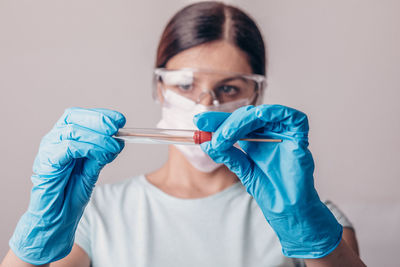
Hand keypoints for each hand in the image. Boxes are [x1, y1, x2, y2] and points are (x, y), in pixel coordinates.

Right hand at [9, 107, 124, 263]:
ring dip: (98, 138)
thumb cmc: (72, 192)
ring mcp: (47, 150)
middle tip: (117, 129)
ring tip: (114, 148)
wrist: (57, 217)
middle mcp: (53, 140)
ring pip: (72, 131)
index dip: (100, 115)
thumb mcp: (92, 168)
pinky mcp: (46, 163)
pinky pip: (67, 148)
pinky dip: (88, 148)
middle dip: (99, 121)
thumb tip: (118, 140)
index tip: (120, 119)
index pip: (79, 116)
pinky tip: (101, 155)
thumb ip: (101, 153)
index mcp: (63, 138)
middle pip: (74, 118)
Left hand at [194, 105, 341, 257]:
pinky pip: (290, 115)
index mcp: (255, 139)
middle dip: (226, 122)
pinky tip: (255, 119)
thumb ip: (227, 153)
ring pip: (263, 113)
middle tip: (213, 135)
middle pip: (247, 115)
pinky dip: (270, 113)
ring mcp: (284, 133)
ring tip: (226, 135)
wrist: (287, 208)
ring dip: (242, 120)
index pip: (235, 123)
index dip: (218, 120)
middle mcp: (269, 133)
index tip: (199, 121)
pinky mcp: (299, 135)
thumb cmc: (268, 190)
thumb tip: (207, 141)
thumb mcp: (242, 168)